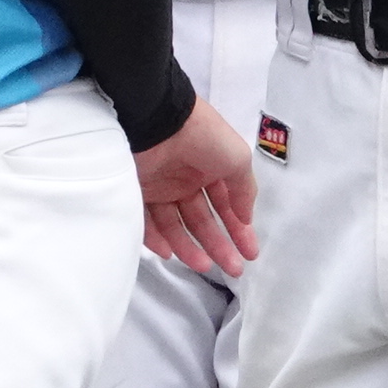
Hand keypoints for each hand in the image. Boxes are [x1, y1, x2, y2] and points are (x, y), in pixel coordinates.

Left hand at [133, 99, 257, 276]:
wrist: (157, 118)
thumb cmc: (203, 136)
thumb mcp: (237, 158)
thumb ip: (244, 190)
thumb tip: (246, 218)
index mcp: (210, 169)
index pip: (226, 206)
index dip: (240, 230)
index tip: (250, 254)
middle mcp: (185, 180)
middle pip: (202, 220)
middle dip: (219, 245)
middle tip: (232, 269)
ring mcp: (160, 186)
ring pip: (175, 225)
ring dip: (190, 247)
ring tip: (203, 266)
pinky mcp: (137, 190)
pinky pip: (146, 220)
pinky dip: (156, 238)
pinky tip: (170, 253)